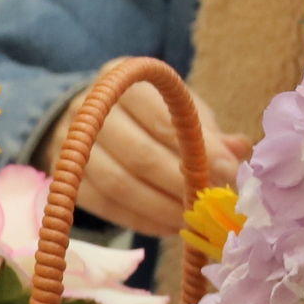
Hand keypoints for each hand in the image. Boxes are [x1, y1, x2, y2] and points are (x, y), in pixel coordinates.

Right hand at [41, 77, 248, 236]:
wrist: (91, 118)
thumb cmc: (149, 111)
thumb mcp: (179, 107)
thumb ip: (206, 129)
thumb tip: (239, 150)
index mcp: (124, 78)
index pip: (162, 116)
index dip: (198, 148)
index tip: (229, 172)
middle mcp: (91, 108)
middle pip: (138, 154)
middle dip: (180, 183)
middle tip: (210, 202)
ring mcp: (71, 143)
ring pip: (118, 183)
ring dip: (160, 207)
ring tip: (190, 218)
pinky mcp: (65, 176)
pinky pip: (104, 205)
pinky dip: (139, 219)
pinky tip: (167, 226)